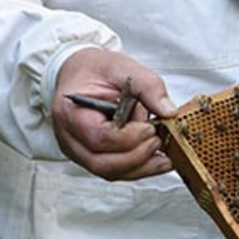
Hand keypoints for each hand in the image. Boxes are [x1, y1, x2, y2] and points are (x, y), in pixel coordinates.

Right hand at [52, 48, 178, 180]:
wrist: (78, 73)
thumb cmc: (94, 69)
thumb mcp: (121, 66)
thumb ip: (147, 85)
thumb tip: (168, 111)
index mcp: (71, 112)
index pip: (98, 137)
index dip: (128, 137)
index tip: (149, 127)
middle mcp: (70, 138)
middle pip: (102, 163)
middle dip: (137, 157)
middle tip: (158, 140)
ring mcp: (79, 150)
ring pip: (109, 172)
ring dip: (141, 167)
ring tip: (165, 156)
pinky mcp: (91, 156)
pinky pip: (114, 170)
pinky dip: (137, 167)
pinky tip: (156, 160)